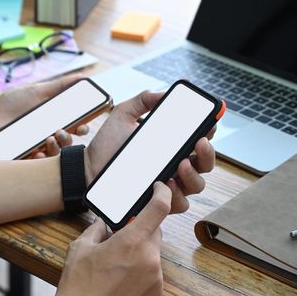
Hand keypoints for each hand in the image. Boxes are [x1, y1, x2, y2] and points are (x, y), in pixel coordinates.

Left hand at [0, 74, 89, 157]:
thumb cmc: (13, 99)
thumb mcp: (38, 90)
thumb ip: (60, 85)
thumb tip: (82, 77)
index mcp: (54, 120)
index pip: (75, 128)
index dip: (82, 129)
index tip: (82, 126)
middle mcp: (48, 134)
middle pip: (67, 143)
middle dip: (69, 140)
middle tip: (61, 131)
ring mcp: (36, 145)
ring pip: (53, 154)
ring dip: (56, 149)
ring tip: (49, 139)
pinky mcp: (24, 153)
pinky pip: (35, 162)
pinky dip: (39, 159)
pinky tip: (38, 152)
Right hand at [56, 182, 170, 295]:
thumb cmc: (79, 286)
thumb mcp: (80, 249)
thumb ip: (95, 230)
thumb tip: (102, 224)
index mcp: (131, 242)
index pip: (158, 209)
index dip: (162, 193)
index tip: (160, 188)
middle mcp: (149, 259)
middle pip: (154, 232)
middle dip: (139, 229)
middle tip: (119, 237)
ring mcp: (155, 278)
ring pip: (152, 253)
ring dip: (138, 252)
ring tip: (115, 264)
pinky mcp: (155, 292)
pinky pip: (152, 272)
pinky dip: (140, 270)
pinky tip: (120, 277)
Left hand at [84, 91, 216, 212]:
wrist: (88, 166)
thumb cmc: (108, 142)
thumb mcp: (123, 115)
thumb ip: (142, 100)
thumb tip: (162, 93)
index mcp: (171, 145)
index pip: (200, 140)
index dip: (209, 132)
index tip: (208, 124)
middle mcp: (174, 165)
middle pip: (205, 164)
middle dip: (208, 154)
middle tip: (199, 143)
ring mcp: (168, 184)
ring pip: (197, 185)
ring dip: (194, 175)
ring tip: (180, 164)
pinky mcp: (157, 200)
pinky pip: (179, 204)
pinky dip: (177, 196)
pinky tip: (166, 184)